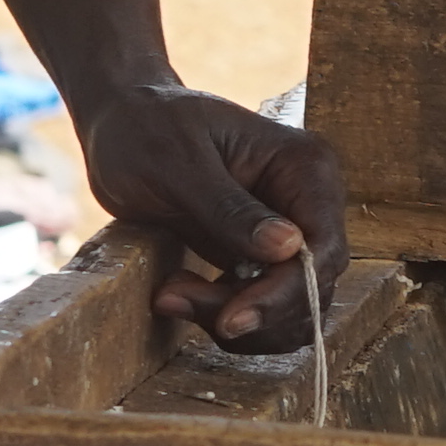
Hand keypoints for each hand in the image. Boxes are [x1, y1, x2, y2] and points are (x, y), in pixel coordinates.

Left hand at [75, 82, 350, 350]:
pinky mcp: (259, 259)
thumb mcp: (180, 165)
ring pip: (291, 309)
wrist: (122, 124)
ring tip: (171, 295)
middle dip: (252, 310)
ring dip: (237, 321)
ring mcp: (287, 234)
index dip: (286, 292)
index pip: (323, 247)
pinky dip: (224, 317)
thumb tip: (290, 247)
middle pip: (311, 286)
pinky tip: (177, 294)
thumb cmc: (148, 127)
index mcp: (305, 167)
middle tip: (177, 299)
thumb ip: (231, 209)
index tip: (231, 318)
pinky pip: (262, 308)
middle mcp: (308, 203)